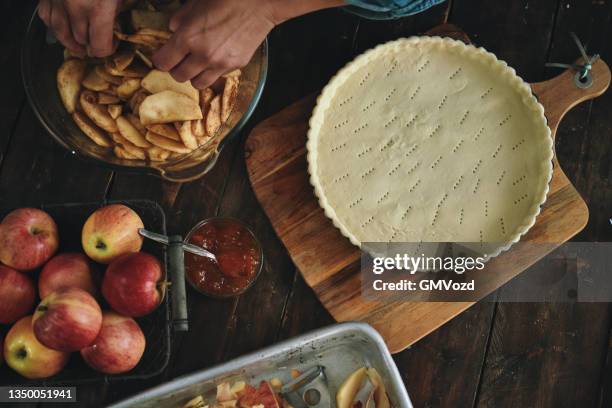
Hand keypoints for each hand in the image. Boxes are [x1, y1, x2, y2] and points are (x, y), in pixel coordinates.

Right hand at [38, 0, 120, 57]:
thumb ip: (118, 7)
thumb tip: (116, 19)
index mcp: (97, 8)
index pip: (100, 46)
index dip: (107, 49)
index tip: (112, 44)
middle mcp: (75, 7)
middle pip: (81, 40)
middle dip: (90, 44)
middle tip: (98, 40)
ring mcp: (56, 0)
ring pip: (60, 32)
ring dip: (71, 40)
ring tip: (80, 44)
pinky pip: (46, 16)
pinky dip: (54, 24)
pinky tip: (62, 26)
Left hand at [153, 0, 276, 88]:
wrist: (260, 3)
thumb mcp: (197, 2)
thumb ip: (181, 18)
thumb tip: (173, 28)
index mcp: (188, 37)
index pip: (163, 62)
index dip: (161, 59)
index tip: (163, 55)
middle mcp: (202, 55)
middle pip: (178, 76)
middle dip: (176, 68)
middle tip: (180, 59)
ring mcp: (220, 63)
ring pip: (197, 83)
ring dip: (194, 75)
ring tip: (197, 63)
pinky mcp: (235, 66)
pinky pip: (217, 76)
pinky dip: (213, 71)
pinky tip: (216, 57)